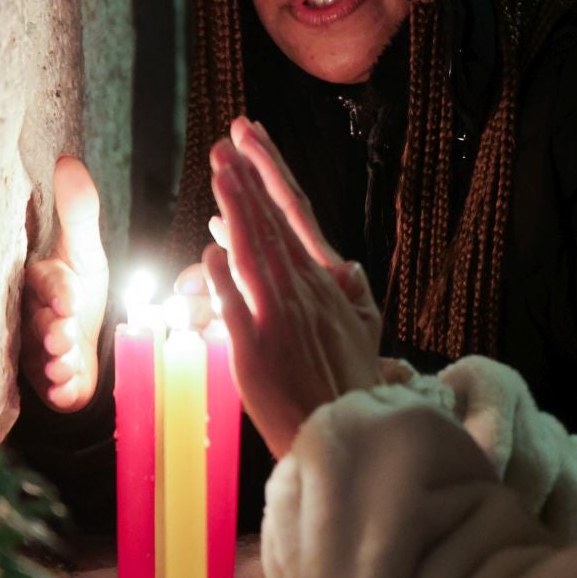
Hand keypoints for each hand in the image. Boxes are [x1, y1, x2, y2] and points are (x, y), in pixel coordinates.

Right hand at [20, 156, 109, 411]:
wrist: (86, 344)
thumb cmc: (79, 290)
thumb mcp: (86, 252)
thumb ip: (79, 213)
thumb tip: (68, 160)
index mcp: (40, 283)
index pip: (44, 282)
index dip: (56, 289)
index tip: (70, 297)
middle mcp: (31, 318)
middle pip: (37, 322)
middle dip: (51, 328)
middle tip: (62, 334)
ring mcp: (35, 352)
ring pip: (40, 357)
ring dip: (54, 360)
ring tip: (65, 361)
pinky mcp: (48, 383)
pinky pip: (50, 390)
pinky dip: (60, 391)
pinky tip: (67, 390)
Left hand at [202, 127, 382, 457]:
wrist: (347, 434)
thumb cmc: (352, 384)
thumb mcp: (365, 334)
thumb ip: (354, 295)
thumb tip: (348, 265)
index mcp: (325, 286)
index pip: (293, 219)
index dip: (269, 180)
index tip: (251, 147)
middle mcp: (302, 294)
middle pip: (270, 227)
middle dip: (246, 181)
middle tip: (226, 143)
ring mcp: (278, 320)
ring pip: (254, 254)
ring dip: (235, 210)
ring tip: (218, 172)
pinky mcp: (255, 351)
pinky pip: (235, 305)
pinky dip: (223, 274)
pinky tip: (210, 246)